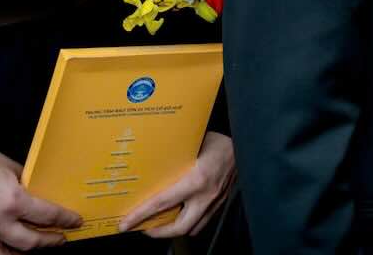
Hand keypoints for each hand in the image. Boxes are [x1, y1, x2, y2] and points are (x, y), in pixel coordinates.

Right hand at [0, 121, 80, 253]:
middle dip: (50, 242)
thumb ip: (25, 184)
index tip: (74, 222)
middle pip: (30, 244)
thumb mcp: (9, 168)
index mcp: (11, 200)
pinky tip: (1, 247)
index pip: (48, 217)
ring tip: (33, 249)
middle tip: (59, 239)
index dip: (65, 221)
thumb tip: (41, 193)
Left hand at [117, 132, 233, 237]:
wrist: (247, 142)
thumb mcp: (194, 144)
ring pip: (193, 227)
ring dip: (174, 229)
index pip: (162, 203)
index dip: (140, 215)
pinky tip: (181, 213)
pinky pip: (204, 219)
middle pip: (178, 227)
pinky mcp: (222, 201)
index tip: (125, 224)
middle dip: (158, 232)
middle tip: (143, 228)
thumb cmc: (220, 139)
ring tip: (160, 223)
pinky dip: (190, 221)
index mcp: (196, 180)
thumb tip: (150, 161)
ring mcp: (215, 201)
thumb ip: (174, 156)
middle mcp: (206, 195)